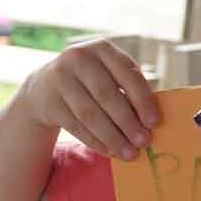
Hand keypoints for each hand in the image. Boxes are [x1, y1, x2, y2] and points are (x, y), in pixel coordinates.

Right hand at [17, 37, 159, 159]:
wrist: (45, 86)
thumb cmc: (92, 81)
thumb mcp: (109, 74)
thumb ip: (129, 90)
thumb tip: (150, 122)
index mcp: (102, 48)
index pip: (127, 72)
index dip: (142, 99)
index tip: (154, 122)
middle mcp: (78, 58)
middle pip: (106, 95)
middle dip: (127, 122)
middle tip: (144, 141)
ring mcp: (60, 79)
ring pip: (90, 114)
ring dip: (112, 137)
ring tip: (129, 152)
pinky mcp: (49, 102)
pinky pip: (76, 126)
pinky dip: (96, 142)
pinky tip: (110, 151)